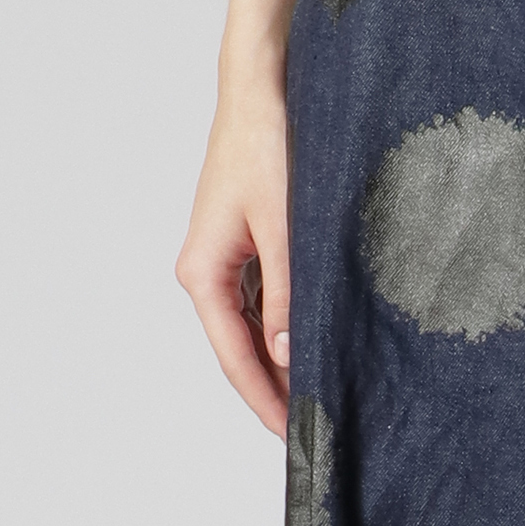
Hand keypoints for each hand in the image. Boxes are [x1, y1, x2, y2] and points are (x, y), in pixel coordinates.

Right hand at [176, 70, 292, 438]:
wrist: (263, 88)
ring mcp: (224, 262)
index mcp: (203, 273)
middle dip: (276, 390)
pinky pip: (263, 306)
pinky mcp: (244, 248)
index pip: (234, 358)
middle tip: (316, 431)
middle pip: (241, 351)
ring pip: (253, 332)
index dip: (266, 401)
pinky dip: (286, 331)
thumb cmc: (268, 146)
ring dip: (283, 364)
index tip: (295, 437)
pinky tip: (314, 350)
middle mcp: (206, 273)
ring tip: (321, 399)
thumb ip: (287, 298)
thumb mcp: (285, 229)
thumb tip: (287, 357)